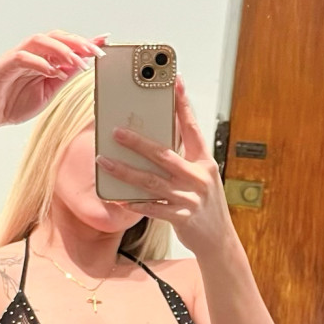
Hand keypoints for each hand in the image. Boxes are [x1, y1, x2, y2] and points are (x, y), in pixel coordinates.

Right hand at [0, 30, 106, 133]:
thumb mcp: (48, 92)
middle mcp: (30, 53)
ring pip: (39, 42)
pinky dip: (39, 63)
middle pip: (55, 36)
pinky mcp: (3, 66)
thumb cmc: (14, 103)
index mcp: (41, 58)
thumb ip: (63, 76)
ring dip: (60, 50)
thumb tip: (84, 64)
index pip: (65, 43)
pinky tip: (52, 72)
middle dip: (77, 42)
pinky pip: (22, 57)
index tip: (105, 41)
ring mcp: (15, 57)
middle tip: (95, 52)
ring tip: (77, 62)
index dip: (85, 41)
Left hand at [95, 76, 233, 256]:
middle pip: (164, 154)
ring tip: (104, 162)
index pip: (192, 128)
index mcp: (204, 162)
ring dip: (125, 171)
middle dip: (138, 142)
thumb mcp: (201, 179)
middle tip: (116, 132)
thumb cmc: (205, 206)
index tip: (174, 82)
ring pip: (152, 181)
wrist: (219, 241)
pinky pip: (153, 209)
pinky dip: (136, 203)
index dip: (182, 105)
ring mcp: (190, 198)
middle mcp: (198, 177)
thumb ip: (183, 162)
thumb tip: (152, 145)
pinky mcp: (182, 218)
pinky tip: (120, 198)